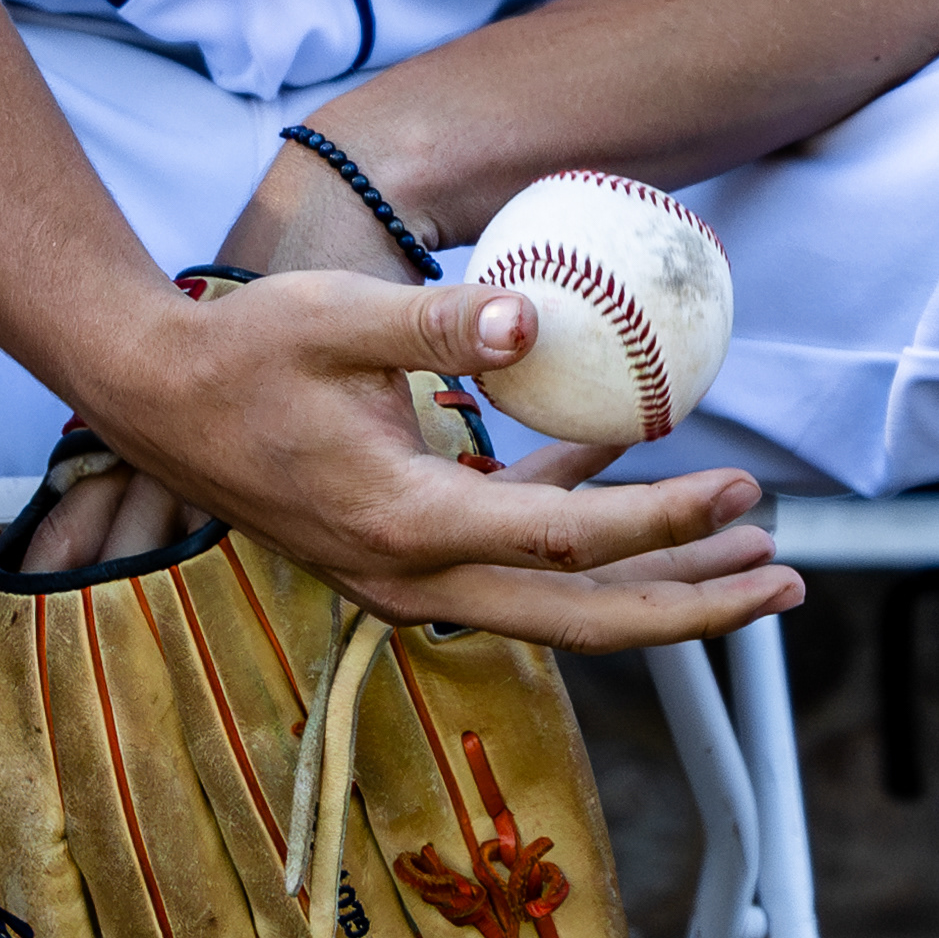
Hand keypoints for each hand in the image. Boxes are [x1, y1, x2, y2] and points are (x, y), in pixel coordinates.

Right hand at [61, 270, 800, 652]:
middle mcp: (410, 573)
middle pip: (578, 617)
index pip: (561, 542)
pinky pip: (508, 553)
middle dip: (686, 607)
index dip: (661, 521)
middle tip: (780, 584)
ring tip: (739, 553)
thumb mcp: (336, 320)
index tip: (742, 489)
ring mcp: (405, 574)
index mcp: (402, 522)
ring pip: (550, 603)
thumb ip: (438, 322)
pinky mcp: (402, 551)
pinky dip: (569, 517)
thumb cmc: (239, 358)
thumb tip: (530, 323)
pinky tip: (617, 457)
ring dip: (646, 580)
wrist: (157, 403)